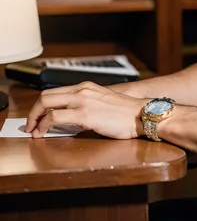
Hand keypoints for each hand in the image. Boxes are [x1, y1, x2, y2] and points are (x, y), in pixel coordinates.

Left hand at [25, 82, 148, 139]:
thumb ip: (85, 105)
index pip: (54, 91)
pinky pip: (55, 117)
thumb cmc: (125, 112)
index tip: (38, 116)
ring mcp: (82, 101)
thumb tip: (69, 117)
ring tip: (34, 130)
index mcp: (85, 87)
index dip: (41, 105)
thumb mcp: (101, 102)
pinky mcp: (85, 114)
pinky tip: (43, 133)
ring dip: (35, 119)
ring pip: (47, 104)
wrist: (140, 114)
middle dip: (33, 111)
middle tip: (30, 124)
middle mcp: (81, 90)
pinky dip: (44, 125)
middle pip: (46, 95)